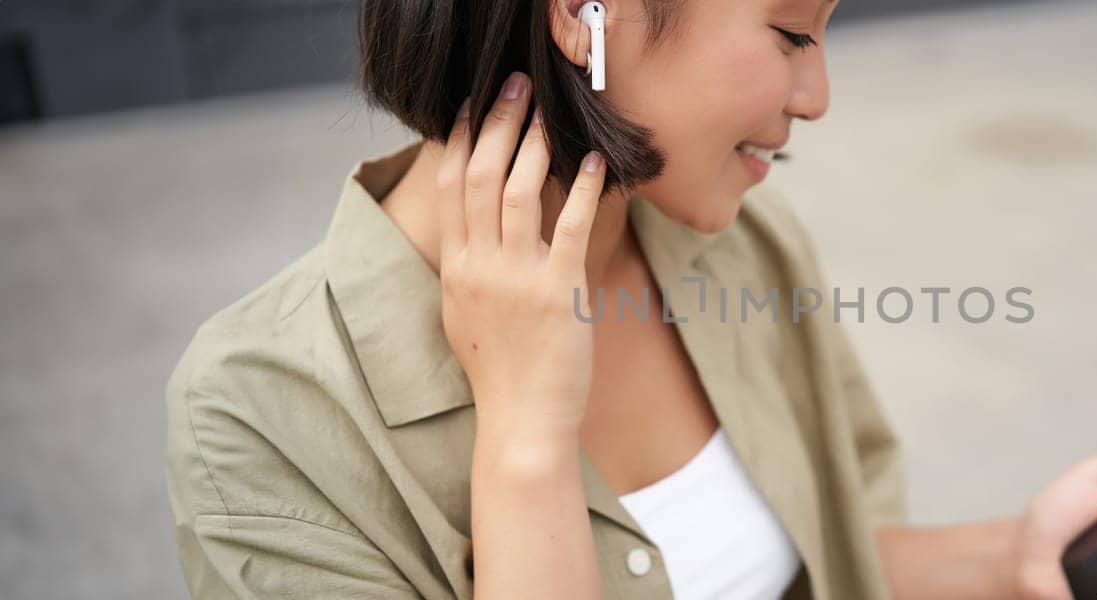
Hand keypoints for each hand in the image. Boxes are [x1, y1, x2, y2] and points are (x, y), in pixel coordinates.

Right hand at [437, 72, 608, 436]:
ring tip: (550, 115)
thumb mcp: (465, 313)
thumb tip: (476, 230)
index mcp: (455, 268)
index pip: (449, 187)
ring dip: (535, 145)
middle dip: (497, 123)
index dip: (460, 138)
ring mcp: (515, 278)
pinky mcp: (556, 292)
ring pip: (515, 192)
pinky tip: (594, 163)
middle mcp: (477, 266)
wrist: (522, 421)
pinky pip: (567, 227)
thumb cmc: (501, 372)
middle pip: (477, 176)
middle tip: (515, 87)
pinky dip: (581, 189)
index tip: (472, 103)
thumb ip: (468, 268)